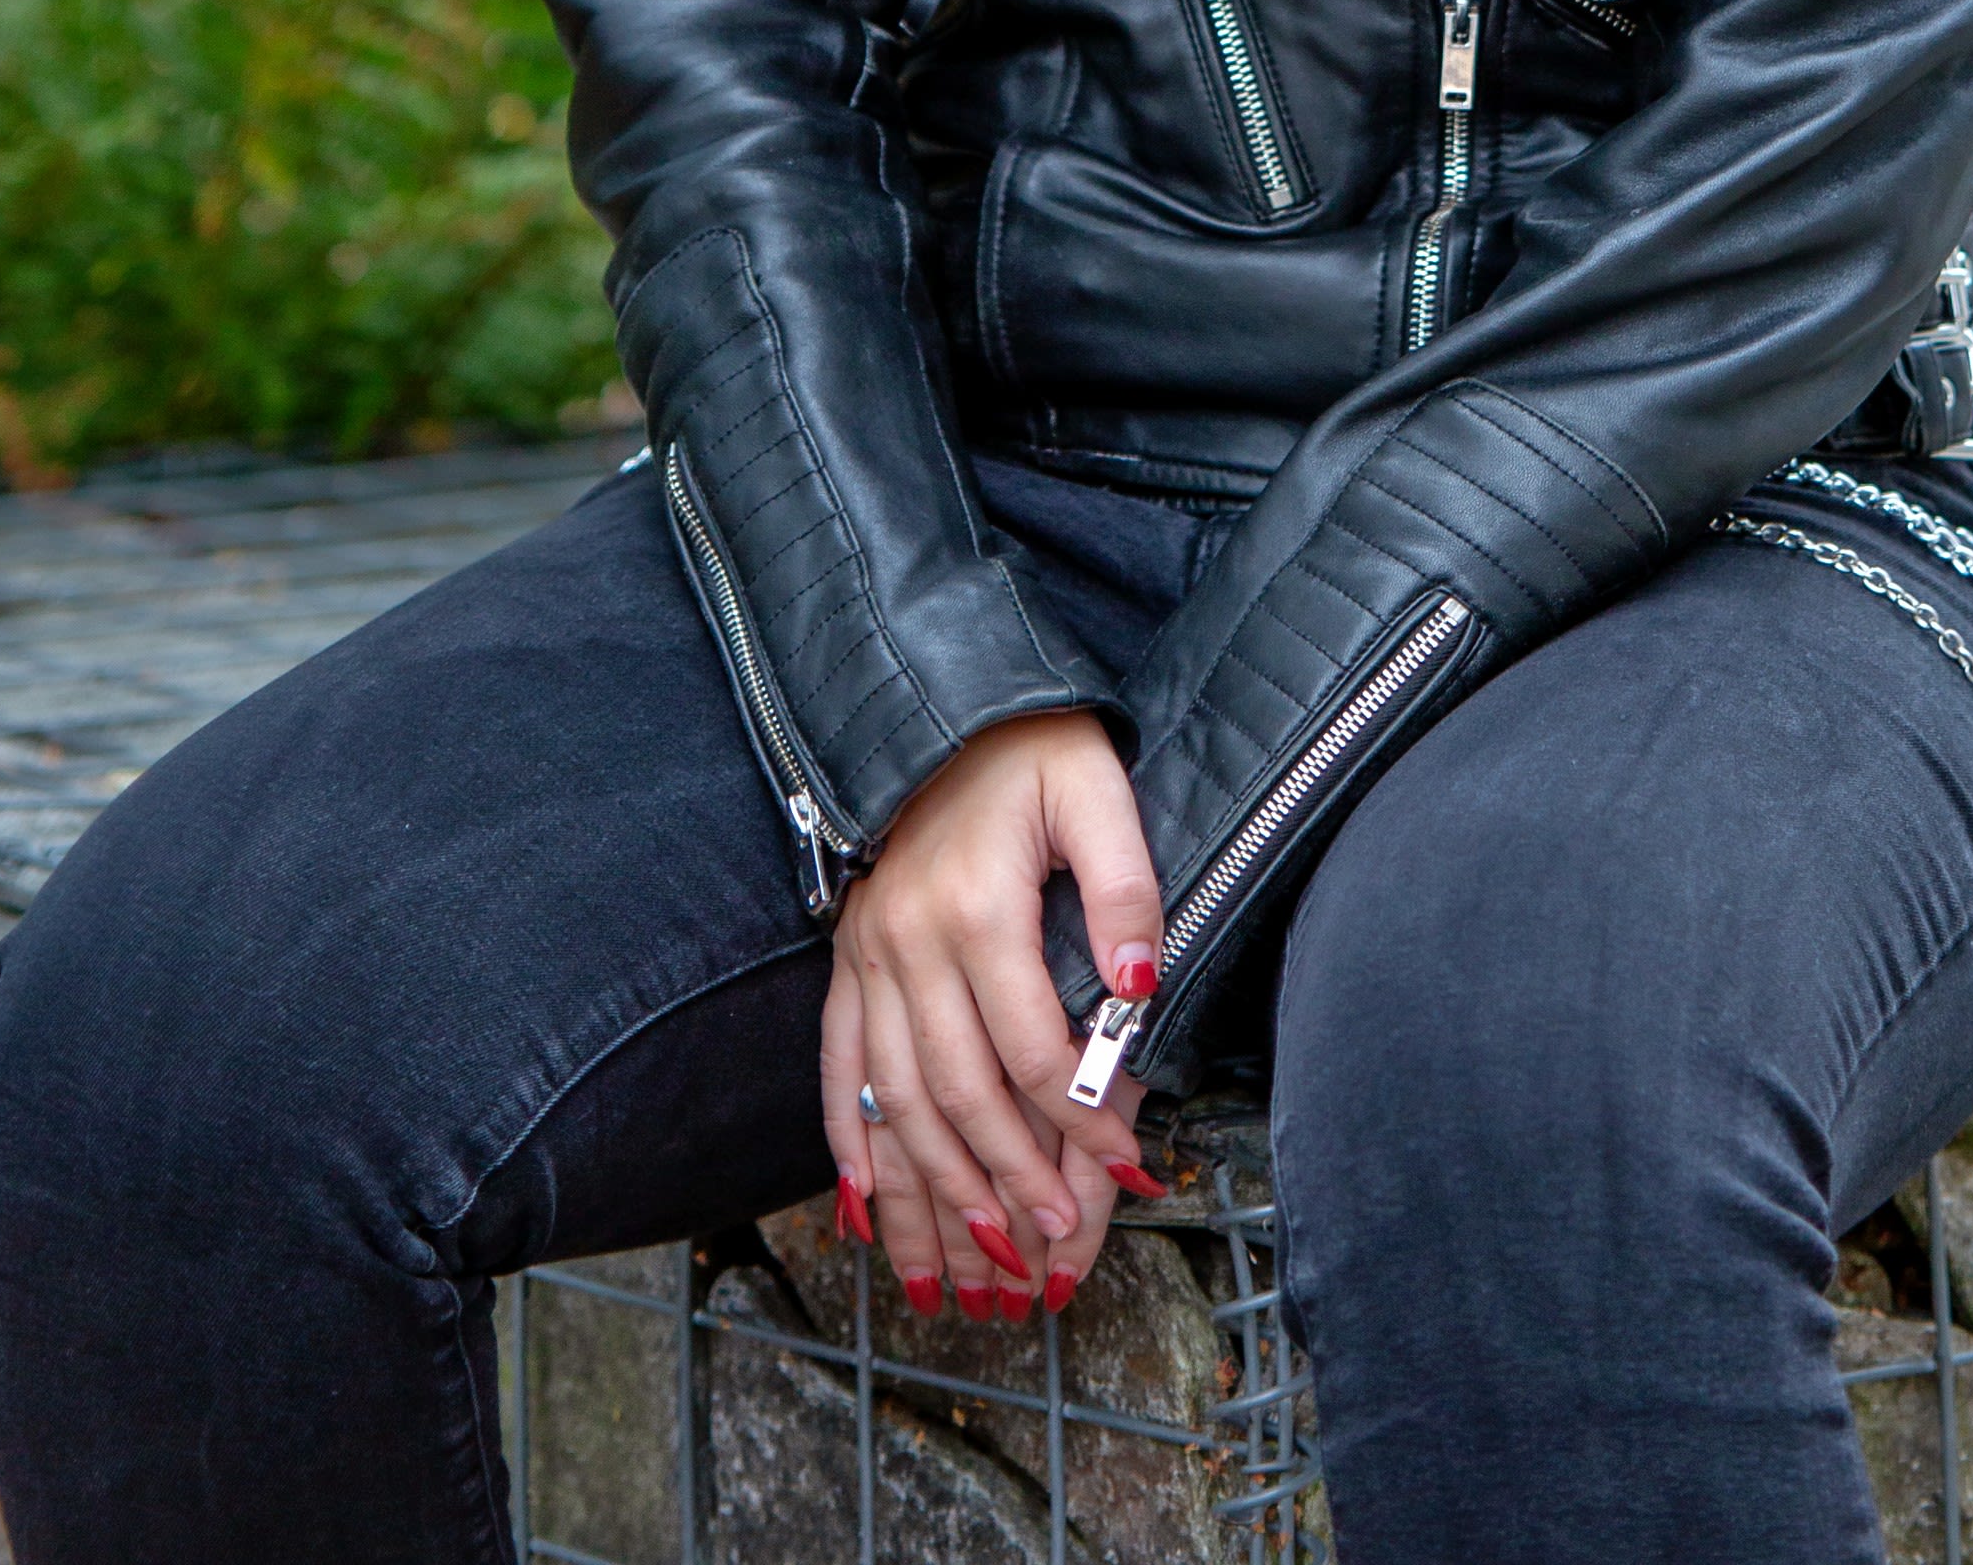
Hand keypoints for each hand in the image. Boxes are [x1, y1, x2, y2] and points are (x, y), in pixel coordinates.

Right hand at [821, 711, 1164, 1320]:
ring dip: (930, 1196)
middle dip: (1008, 1184)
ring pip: (894, 1104)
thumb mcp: (1098, 792)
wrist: (940, 700)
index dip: (1080, 1119)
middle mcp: (907, 943)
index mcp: (975, 907)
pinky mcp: (845, 961)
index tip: (1127, 1169)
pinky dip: (852, 1149)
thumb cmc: (1033, 747)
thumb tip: (1136, 988)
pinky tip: (869, 1214)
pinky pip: (837, 1072)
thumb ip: (1126, 888)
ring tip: (969, 1272)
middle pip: (957, 1096)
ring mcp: (866, 957)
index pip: (1029, 1048)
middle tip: (1052, 1249)